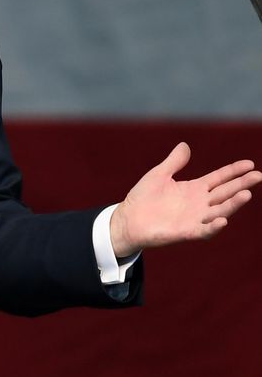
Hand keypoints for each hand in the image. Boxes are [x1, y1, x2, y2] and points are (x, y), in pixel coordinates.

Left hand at [110, 142, 260, 257]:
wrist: (128, 220)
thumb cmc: (143, 198)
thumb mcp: (158, 175)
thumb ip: (174, 162)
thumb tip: (185, 145)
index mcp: (195, 189)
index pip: (219, 178)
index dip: (234, 171)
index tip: (250, 164)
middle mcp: (200, 203)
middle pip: (225, 192)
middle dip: (241, 185)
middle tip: (258, 176)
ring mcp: (195, 218)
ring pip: (220, 210)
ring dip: (233, 204)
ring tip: (246, 194)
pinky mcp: (186, 232)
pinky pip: (204, 230)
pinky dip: (213, 226)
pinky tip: (222, 219)